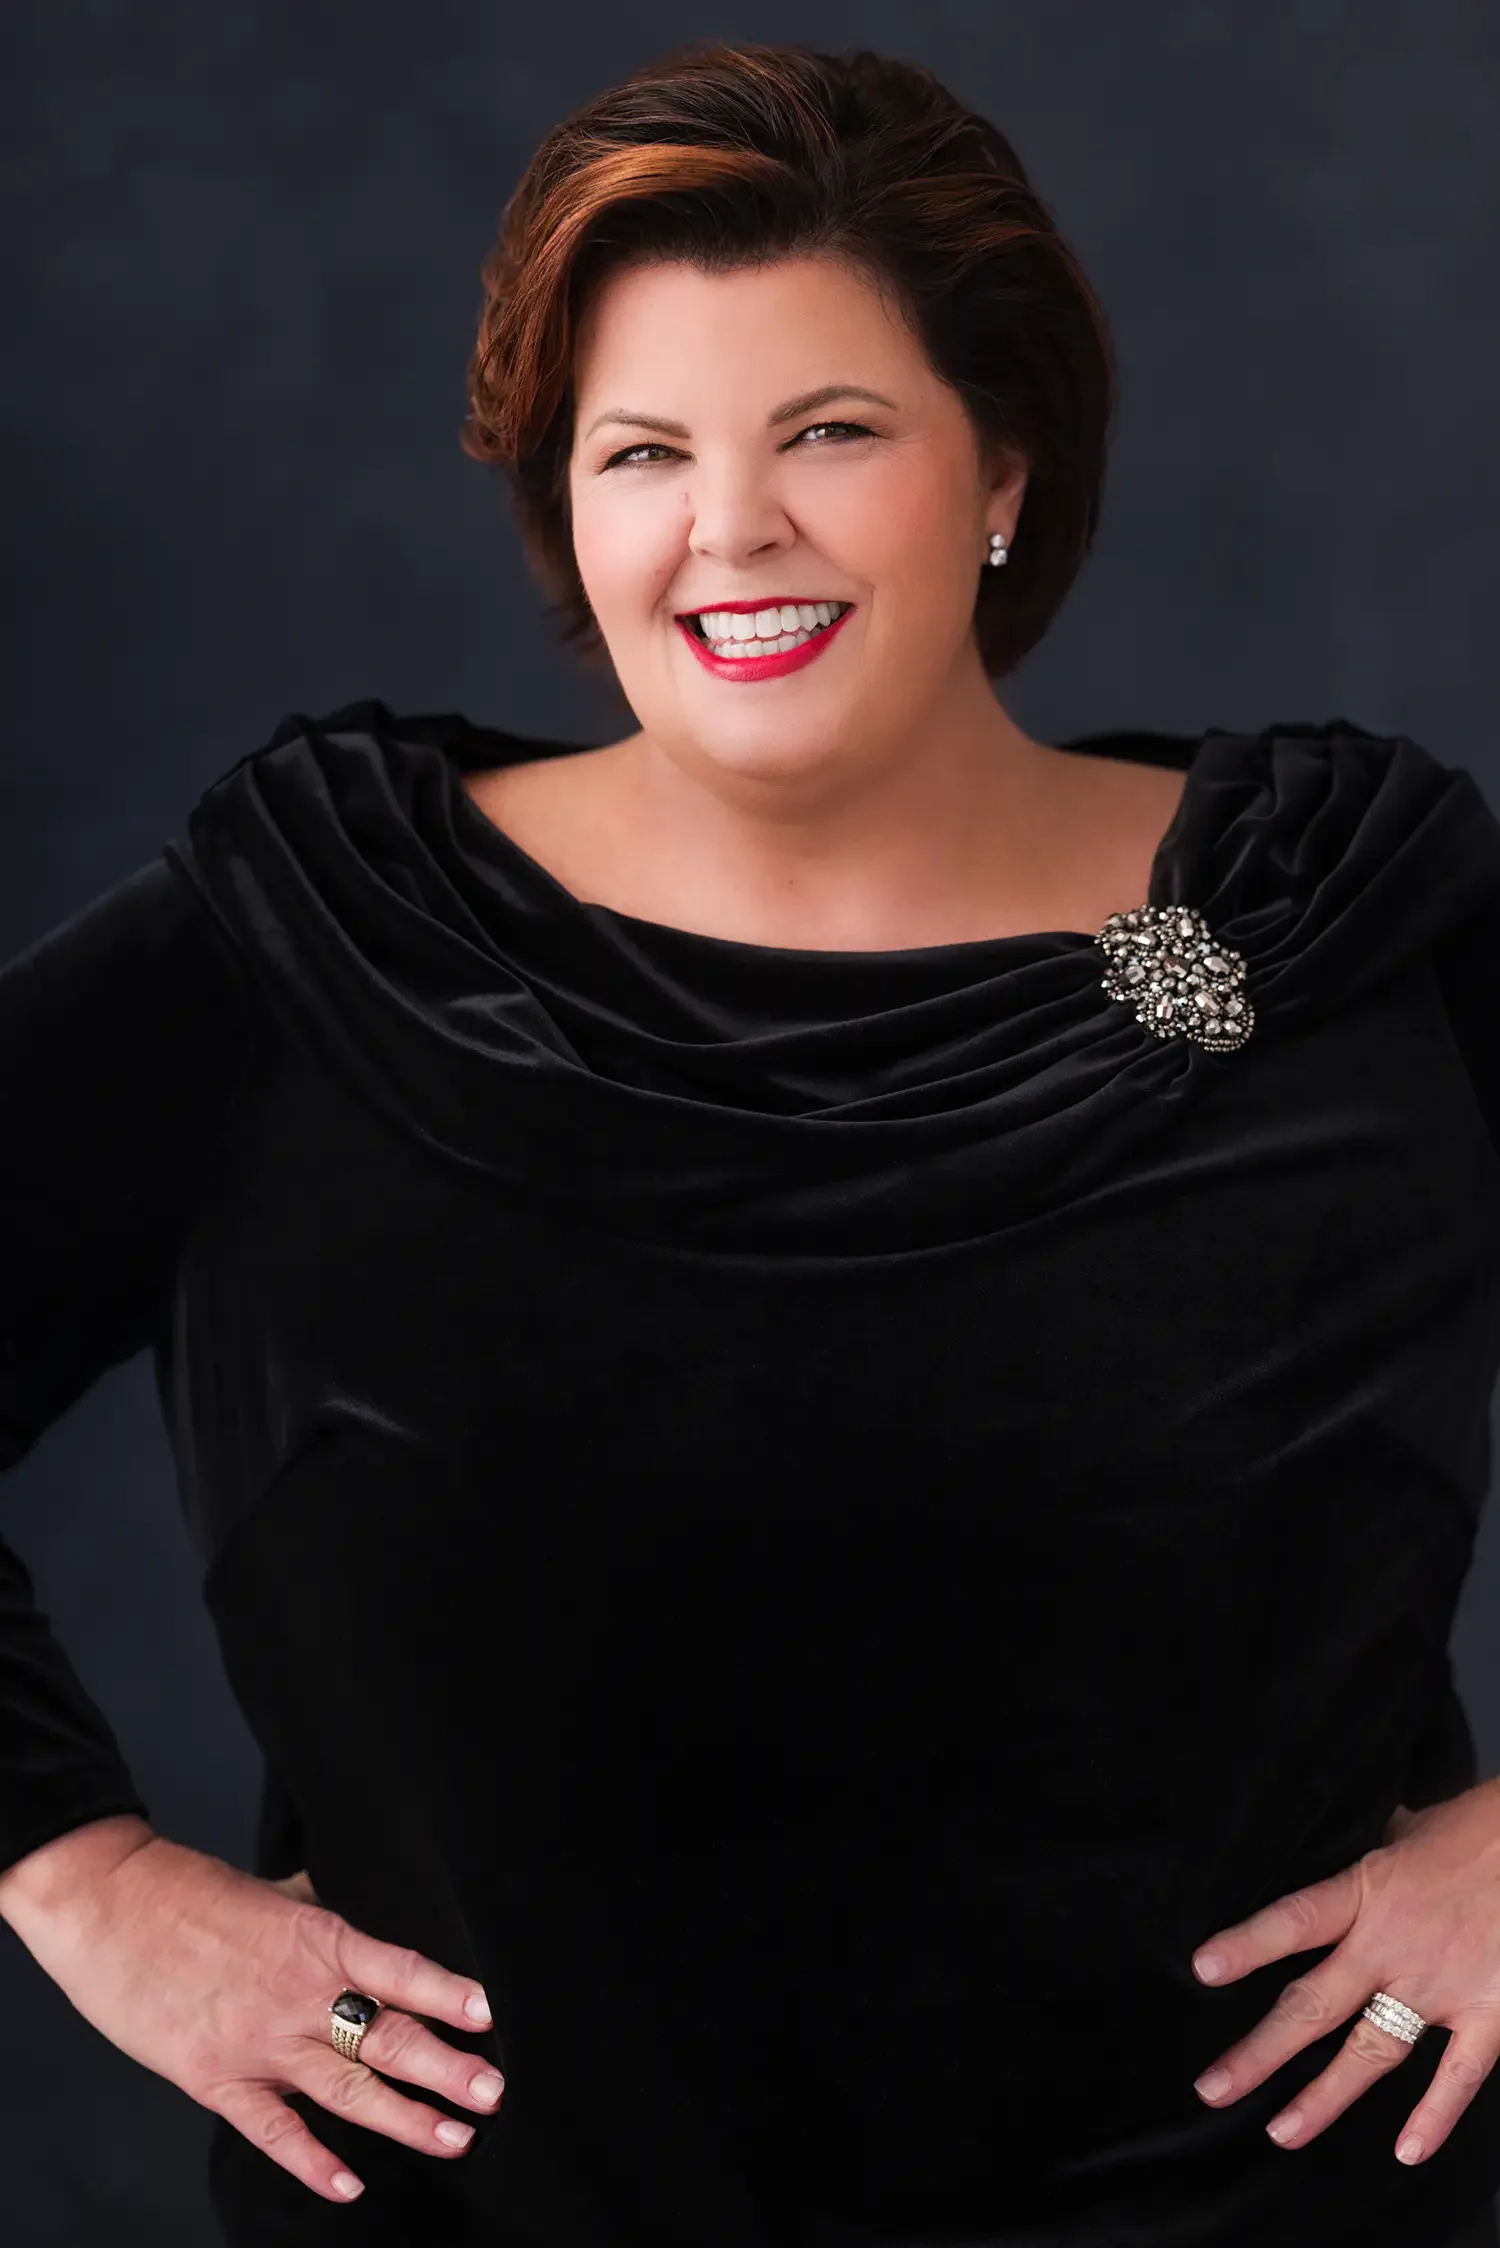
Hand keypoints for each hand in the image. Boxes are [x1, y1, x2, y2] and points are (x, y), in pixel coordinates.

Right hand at [5, 1827, 503, 2204]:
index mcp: (318, 1940)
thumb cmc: (189, 1894)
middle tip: (492, 2092)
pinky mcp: (217, 2079)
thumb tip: (358, 1917)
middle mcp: (299, 1995)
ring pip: (347, 2088)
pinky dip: (311, 2162)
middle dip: (445, 2069)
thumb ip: (319, 1916)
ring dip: (405, 2117)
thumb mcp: (273, 1892)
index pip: (399, 1971)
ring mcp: (260, 2042)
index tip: (488, 2014)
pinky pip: (273, 2130)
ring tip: (454, 2137)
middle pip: (386, 2038)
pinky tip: (348, 2186)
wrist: (110, 1907)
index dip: (447, 1993)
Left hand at [1188, 1777, 1499, 2166]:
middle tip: (1214, 2089)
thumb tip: (1347, 1847)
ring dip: (1325, 2097)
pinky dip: (1436, 2116)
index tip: (1202, 1971)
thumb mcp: (1409, 1831)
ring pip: (1371, 2051)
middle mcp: (1392, 1945)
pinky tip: (1407, 2151)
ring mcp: (1439, 1985)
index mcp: (1366, 1893)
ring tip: (1282, 2132)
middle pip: (1314, 2004)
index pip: (1293, 1922)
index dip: (1246, 1945)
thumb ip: (1371, 1858)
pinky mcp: (1490, 2012)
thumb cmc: (1479, 1830)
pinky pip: (1458, 2074)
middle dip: (1261, 2051)